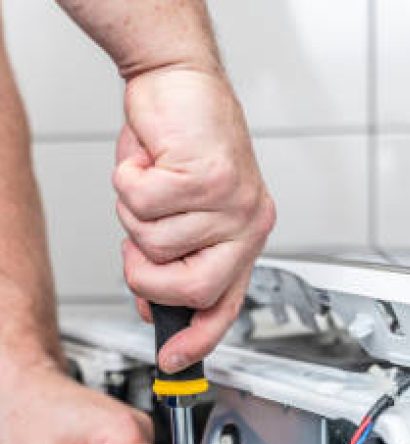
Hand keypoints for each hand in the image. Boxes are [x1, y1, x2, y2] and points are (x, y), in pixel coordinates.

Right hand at [114, 68, 275, 373]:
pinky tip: (149, 160)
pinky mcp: (210, 174)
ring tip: (152, 184)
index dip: (198, 339)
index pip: (226, 306)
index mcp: (243, 240)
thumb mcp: (179, 216)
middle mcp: (246, 225)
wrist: (180, 82)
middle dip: (148, 277)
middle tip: (136, 248)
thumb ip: (174, 262)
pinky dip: (128, 181)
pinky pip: (143, 203)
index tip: (174, 360)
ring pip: (157, 243)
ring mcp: (232, 202)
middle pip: (192, 289)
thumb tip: (154, 307)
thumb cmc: (180, 147)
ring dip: (134, 215)